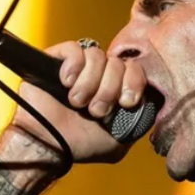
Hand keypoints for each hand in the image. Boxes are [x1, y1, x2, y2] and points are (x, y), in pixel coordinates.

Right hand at [10, 40, 146, 163]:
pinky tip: (66, 82)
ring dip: (90, 83)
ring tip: (77, 102)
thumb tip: (147, 103)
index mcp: (115, 90)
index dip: (134, 83)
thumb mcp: (118, 142)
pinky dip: (74, 65)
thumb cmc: (79, 145)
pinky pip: (74, 49)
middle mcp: (99, 75)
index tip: (127, 102)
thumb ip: (138, 123)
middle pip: (117, 63)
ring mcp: (78, 66)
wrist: (47, 146)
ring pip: (97, 55)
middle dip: (109, 89)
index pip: (135, 70)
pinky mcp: (56, 59)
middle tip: (96, 110)